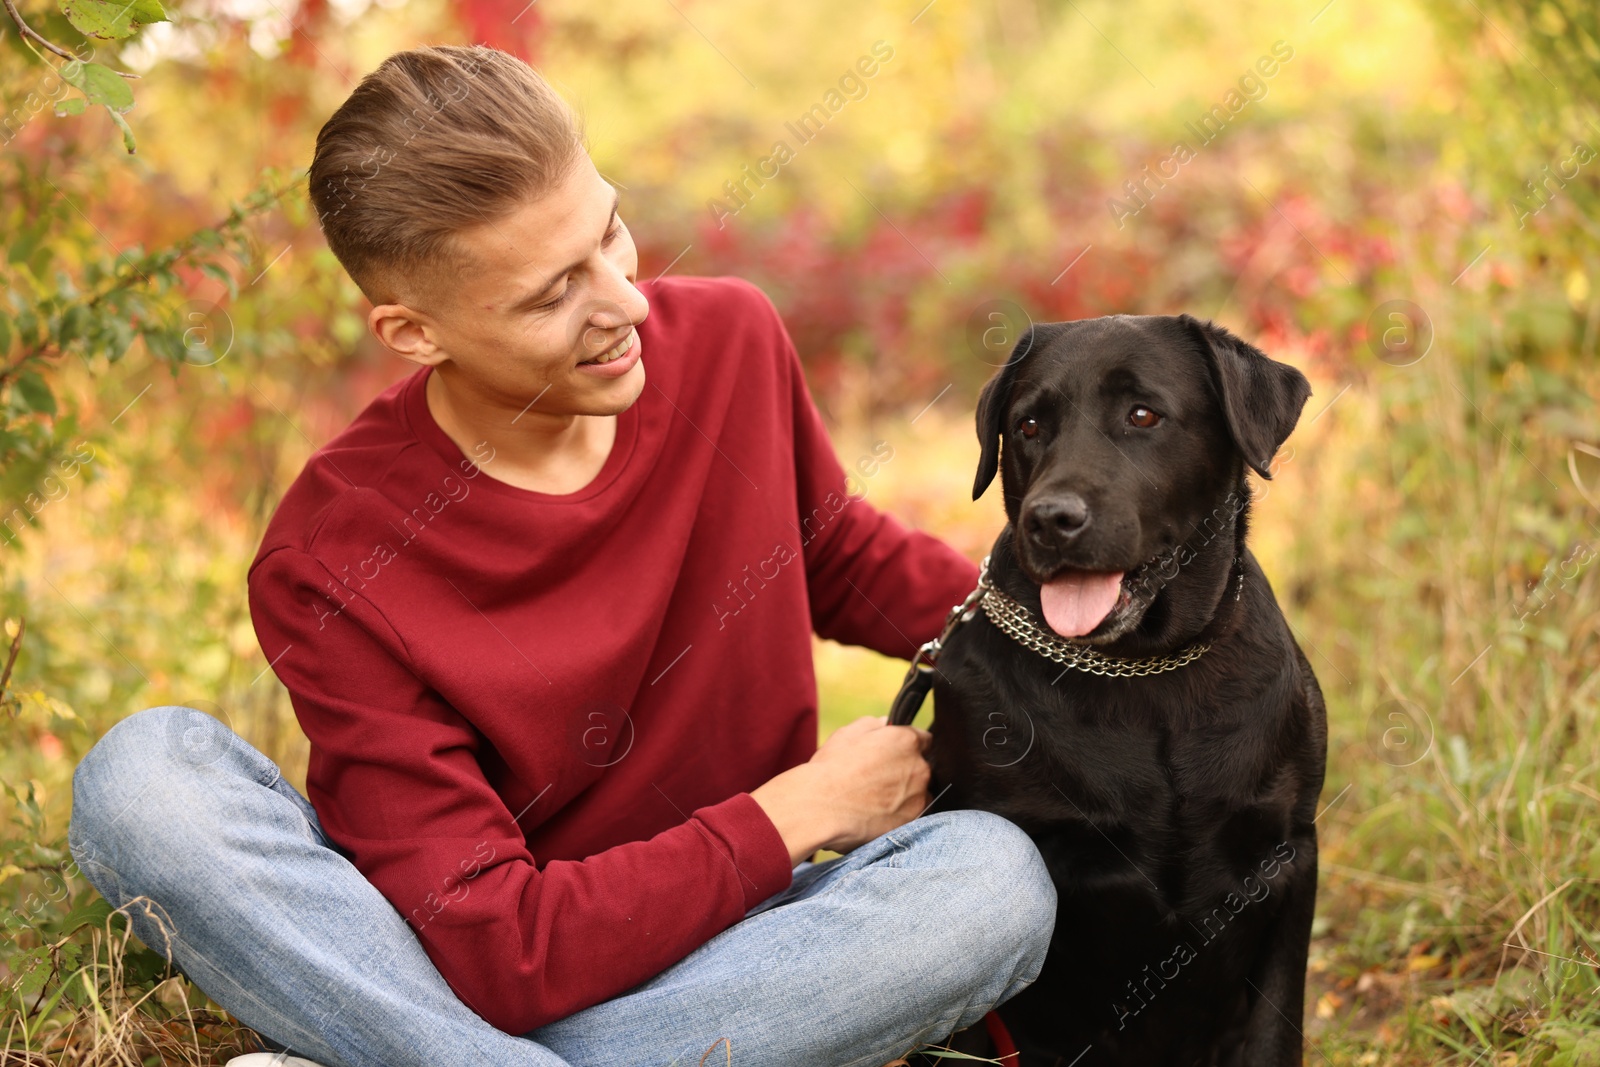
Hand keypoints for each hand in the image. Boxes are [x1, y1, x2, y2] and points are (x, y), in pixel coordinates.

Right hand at [749, 716, 932, 864]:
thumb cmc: (831, 768)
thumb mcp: (848, 734)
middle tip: (879, 779)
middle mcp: (919, 767)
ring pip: (920, 793)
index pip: (924, 740)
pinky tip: (878, 814)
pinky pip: (913, 815)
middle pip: (922, 767)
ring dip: (906, 794)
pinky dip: (901, 814)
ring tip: (878, 799)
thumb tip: (885, 723)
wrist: (820, 808)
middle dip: (907, 770)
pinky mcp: (912, 822)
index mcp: (906, 741)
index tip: (895, 755)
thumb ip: (874, 724)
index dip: (908, 747)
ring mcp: (918, 797)